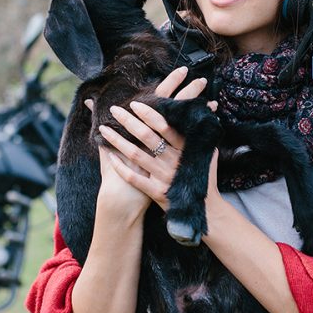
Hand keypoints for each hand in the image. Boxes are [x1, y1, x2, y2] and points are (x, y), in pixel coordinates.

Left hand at [98, 66, 215, 210]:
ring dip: (117, 141)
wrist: (205, 209)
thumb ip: (203, 133)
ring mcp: (163, 177)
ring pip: (135, 155)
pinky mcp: (156, 191)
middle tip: (114, 110)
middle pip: (146, 136)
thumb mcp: (208, 152)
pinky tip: (109, 156)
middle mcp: (173, 161)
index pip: (164, 126)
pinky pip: (133, 178)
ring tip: (104, 129)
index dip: (148, 113)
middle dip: (128, 121)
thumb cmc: (204, 176)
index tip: (134, 103)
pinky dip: (120, 167)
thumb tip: (208, 108)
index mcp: (185, 148)